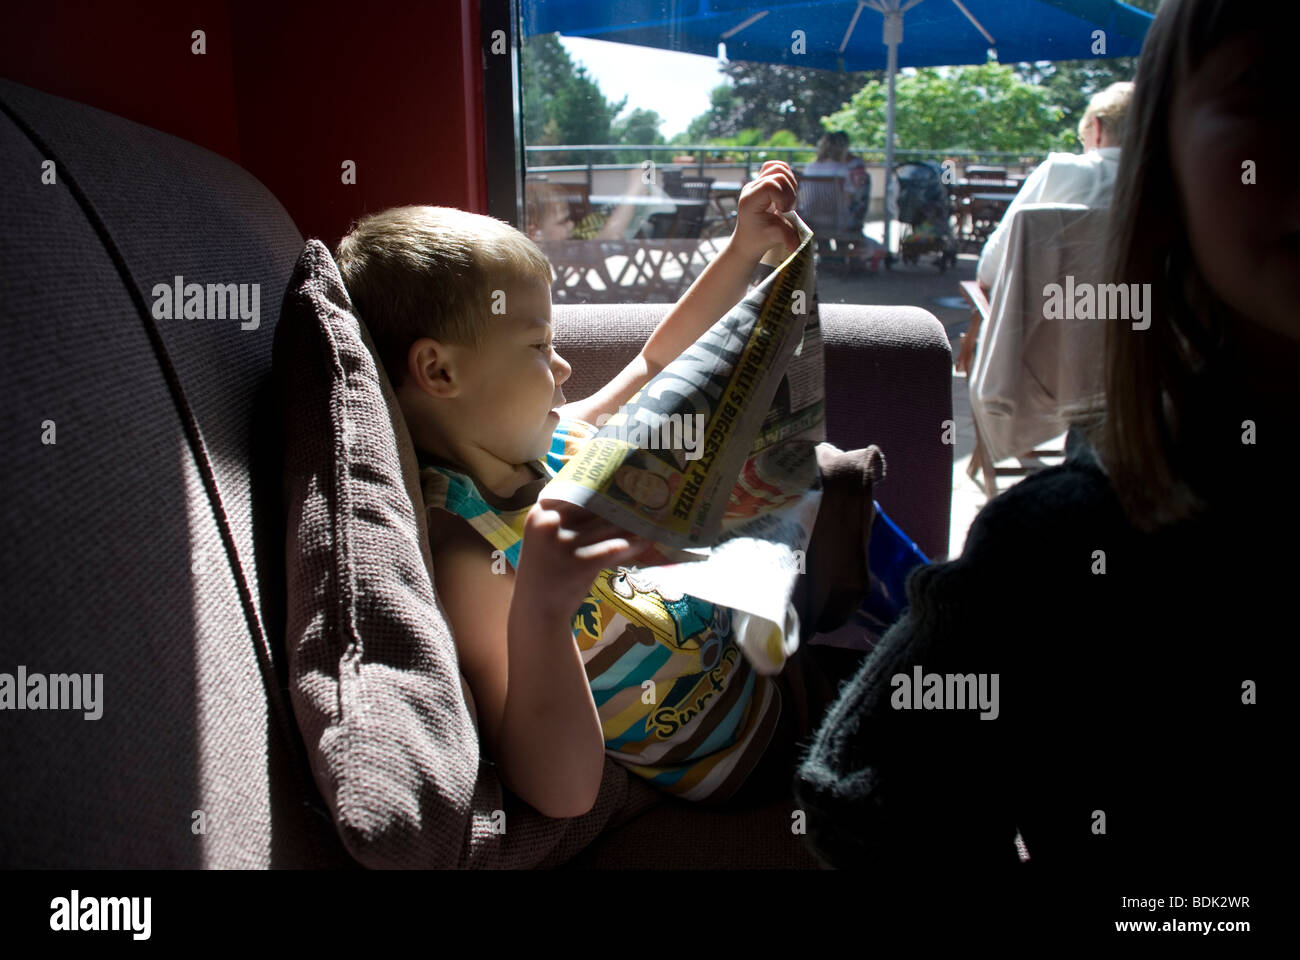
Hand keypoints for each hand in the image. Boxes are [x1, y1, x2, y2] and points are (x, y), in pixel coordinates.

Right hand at [513, 499, 655, 620]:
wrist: (536, 611)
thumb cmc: (546, 569)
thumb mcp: (549, 538)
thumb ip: (570, 518)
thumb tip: (610, 496)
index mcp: (540, 512)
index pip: (575, 490)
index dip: (601, 485)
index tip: (622, 480)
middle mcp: (549, 524)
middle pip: (593, 507)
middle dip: (620, 504)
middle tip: (644, 497)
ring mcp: (562, 544)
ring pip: (607, 527)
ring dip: (631, 524)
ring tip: (651, 519)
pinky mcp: (579, 565)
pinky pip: (612, 549)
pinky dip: (631, 546)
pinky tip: (645, 542)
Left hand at [731, 160, 799, 262]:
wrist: (747, 240)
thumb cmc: (757, 240)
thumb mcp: (773, 238)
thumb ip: (787, 237)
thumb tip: (798, 246)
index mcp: (750, 200)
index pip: (771, 184)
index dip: (783, 196)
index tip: (782, 212)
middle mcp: (751, 188)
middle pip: (779, 174)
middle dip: (789, 192)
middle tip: (785, 210)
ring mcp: (756, 183)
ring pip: (779, 168)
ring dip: (790, 185)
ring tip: (785, 202)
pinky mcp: (762, 182)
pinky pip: (776, 167)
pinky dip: (786, 177)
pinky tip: (785, 194)